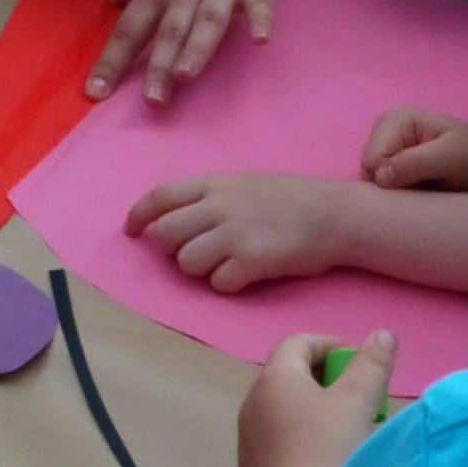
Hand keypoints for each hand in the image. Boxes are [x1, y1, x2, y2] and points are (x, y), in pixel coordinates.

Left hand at [87, 0, 280, 106]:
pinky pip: (259, 0)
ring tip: (187, 75)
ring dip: (197, 47)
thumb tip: (114, 7)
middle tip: (151, 102)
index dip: (112, 61)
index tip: (95, 92)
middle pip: (169, 31)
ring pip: (208, 20)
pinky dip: (260, 17)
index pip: (129, 28)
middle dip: (159, 67)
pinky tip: (260, 38)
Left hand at [127, 172, 346, 291]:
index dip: (138, 215)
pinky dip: (227, 284)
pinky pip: (218, 283)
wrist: (335, 214)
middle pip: (165, 234)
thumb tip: (179, 217)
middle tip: (190, 253)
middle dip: (170, 249)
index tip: (132, 231)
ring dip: (200, 269)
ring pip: (186, 262)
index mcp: (216, 183)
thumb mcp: (247, 182)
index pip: (160, 197)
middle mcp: (220, 206)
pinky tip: (247, 274)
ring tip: (225, 263)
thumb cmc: (294, 198)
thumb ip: (212, 196)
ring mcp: (235, 234)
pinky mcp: (252, 261)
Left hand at [238, 329, 396, 466]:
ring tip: (347, 431)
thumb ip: (372, 363)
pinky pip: (278, 441)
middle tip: (359, 397)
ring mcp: (248, 440)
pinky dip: (302, 438)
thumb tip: (381, 335)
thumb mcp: (360, 400)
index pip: (298, 343)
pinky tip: (325, 462)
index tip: (360, 364)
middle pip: (289, 376)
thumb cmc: (330, 450)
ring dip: (314, 411)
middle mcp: (252, 403)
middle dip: (326, 380)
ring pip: (284, 411)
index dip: (331, 345)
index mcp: (274, 378)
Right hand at [361, 105, 467, 189]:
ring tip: (424, 190)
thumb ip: (414, 163)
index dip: (391, 180)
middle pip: (367, 172)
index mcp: (395, 120)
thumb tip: (380, 177)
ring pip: (372, 184)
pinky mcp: (390, 166)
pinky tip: (419, 193)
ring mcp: (385, 149)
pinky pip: (380, 190)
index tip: (421, 183)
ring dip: (395, 194)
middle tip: (424, 189)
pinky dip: (397, 197)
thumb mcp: (450, 157)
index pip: (372, 160)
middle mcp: (383, 131)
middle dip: (390, 188)